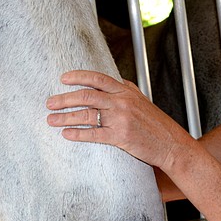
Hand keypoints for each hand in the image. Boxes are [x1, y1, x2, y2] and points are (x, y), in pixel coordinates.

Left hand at [45, 70, 189, 169]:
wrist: (171, 144)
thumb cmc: (156, 124)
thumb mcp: (141, 101)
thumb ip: (125, 90)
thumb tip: (109, 82)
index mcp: (126, 90)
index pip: (98, 78)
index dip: (78, 76)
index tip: (63, 78)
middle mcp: (122, 101)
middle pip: (87, 96)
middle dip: (64, 99)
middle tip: (49, 103)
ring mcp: (121, 118)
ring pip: (86, 115)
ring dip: (65, 117)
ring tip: (51, 120)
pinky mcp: (121, 136)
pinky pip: (93, 134)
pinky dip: (77, 134)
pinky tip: (66, 134)